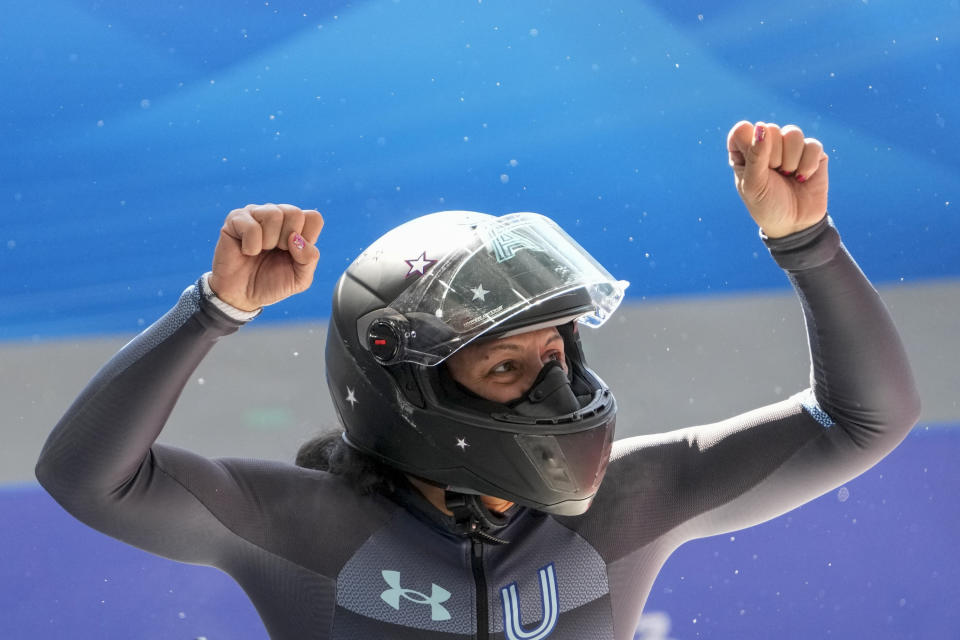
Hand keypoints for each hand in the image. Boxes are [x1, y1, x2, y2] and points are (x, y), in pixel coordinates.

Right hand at [209, 204, 323, 310]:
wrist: (242, 296)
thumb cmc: (271, 283)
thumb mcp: (300, 278)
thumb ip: (309, 258)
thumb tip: (296, 238)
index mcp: (296, 226)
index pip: (314, 218)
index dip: (307, 239)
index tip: (294, 254)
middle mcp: (277, 215)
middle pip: (295, 213)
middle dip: (287, 241)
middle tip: (275, 252)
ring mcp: (256, 214)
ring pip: (274, 215)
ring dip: (269, 242)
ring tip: (261, 251)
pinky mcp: (235, 219)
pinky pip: (251, 226)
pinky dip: (251, 247)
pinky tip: (246, 251)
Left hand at [726, 121, 828, 237]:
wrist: (794, 224)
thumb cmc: (767, 206)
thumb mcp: (754, 185)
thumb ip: (755, 155)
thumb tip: (761, 126)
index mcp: (744, 152)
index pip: (742, 130)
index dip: (749, 144)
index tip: (754, 165)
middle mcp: (767, 145)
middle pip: (770, 129)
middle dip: (773, 156)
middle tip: (774, 174)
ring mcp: (790, 147)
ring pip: (793, 132)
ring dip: (791, 160)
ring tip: (788, 175)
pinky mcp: (812, 152)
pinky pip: (812, 144)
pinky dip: (807, 164)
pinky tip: (803, 178)